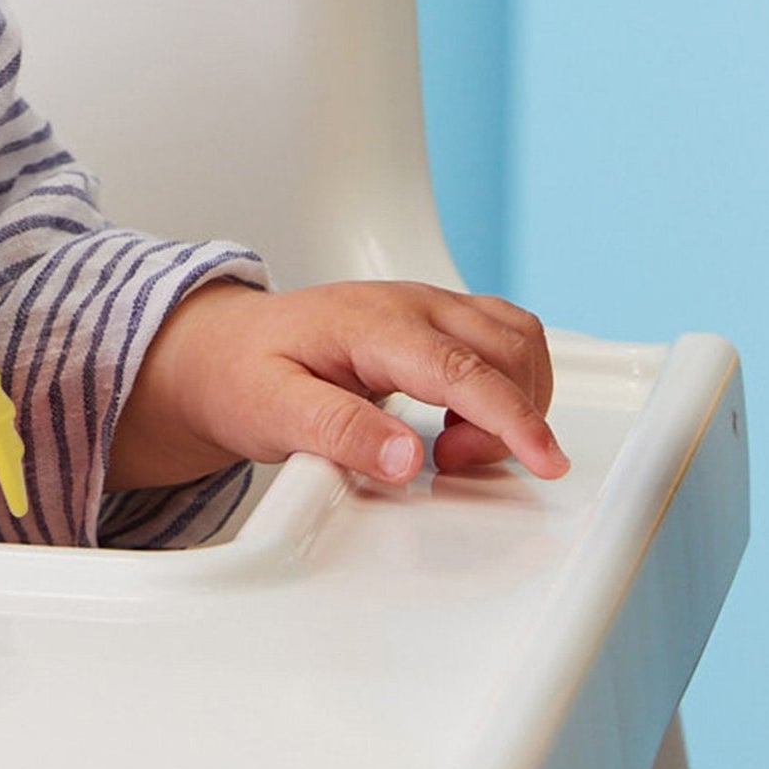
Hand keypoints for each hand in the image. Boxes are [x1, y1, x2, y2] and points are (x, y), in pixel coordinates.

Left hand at [111, 277, 567, 490]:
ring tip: (456, 443)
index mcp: (373, 324)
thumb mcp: (273, 411)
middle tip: (450, 463)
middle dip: (510, 418)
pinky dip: (509, 382)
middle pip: (506, 350)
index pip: (464, 370)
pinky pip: (502, 339)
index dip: (512, 419)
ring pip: (515, 338)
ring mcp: (426, 307)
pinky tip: (466, 419)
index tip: (546, 461)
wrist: (222, 348)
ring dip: (517, 396)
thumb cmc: (243, 374)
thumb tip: (405, 460)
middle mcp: (410, 304)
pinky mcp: (434, 321)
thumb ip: (340, 433)